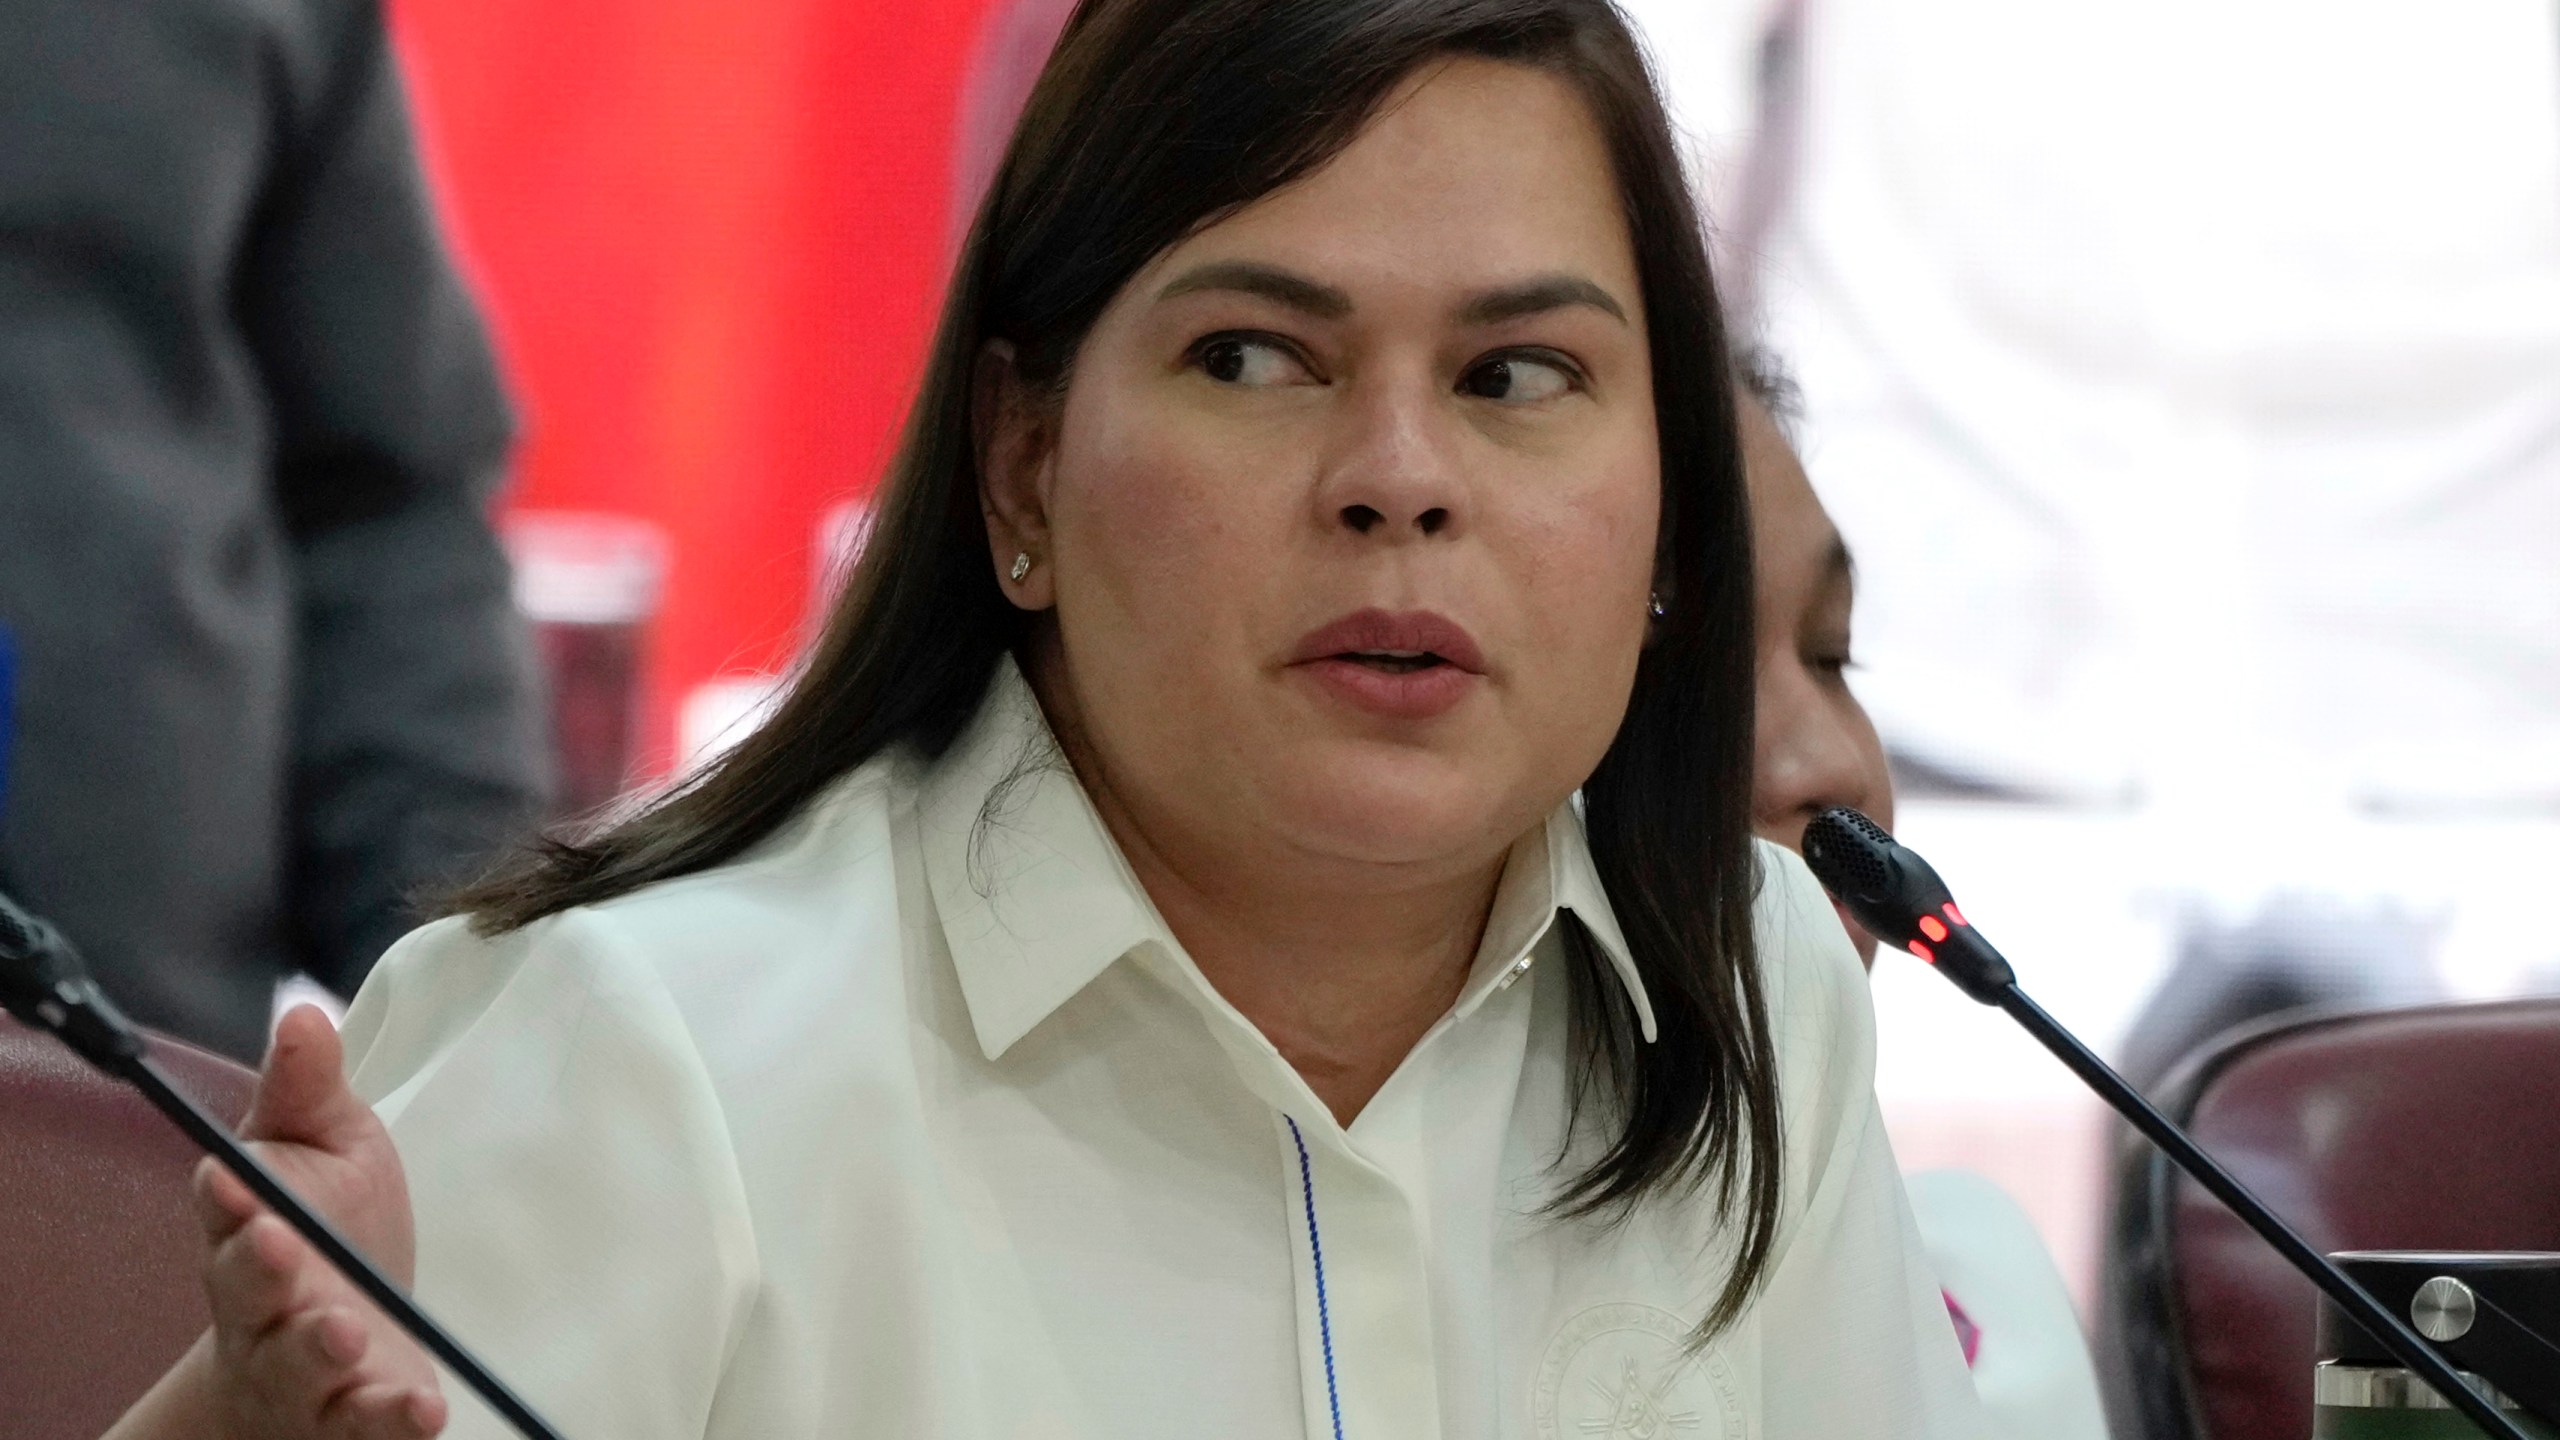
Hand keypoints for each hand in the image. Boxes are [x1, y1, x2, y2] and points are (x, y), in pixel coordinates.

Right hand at [192, 1004, 446, 1437]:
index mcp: (248, 1229)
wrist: (332, 1347)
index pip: (225, 1210)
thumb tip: (303, 1010)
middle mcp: (260, 1305)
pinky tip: (423, 1410)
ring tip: (345, 1333)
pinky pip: (362, 1424)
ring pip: (296, 1365)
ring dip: (316, 1350)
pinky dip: (389, 1421)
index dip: (228, 1197)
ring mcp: (301, 1369)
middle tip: (281, 1247)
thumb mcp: (327, 1145)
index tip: (237, 1180)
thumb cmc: (326, 1228)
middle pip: (247, 1291)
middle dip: (259, 1270)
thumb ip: (309, 1087)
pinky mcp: (349, 1418)